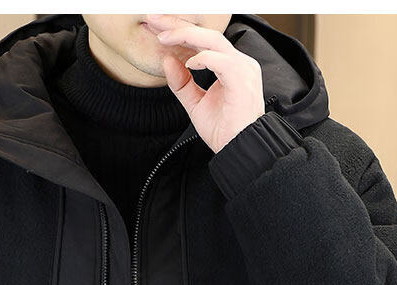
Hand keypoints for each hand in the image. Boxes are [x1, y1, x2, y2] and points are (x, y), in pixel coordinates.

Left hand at [147, 13, 264, 152]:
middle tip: (153, 20)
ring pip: (213, 41)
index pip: (204, 41)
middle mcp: (239, 63)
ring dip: (185, 35)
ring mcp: (243, 69)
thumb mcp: (196, 105)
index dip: (179, 32)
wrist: (239, 151)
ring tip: (163, 37)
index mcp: (231, 67)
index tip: (156, 29)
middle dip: (178, 25)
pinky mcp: (242, 80)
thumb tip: (167, 61)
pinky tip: (188, 63)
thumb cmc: (224, 132)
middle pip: (207, 34)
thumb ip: (182, 84)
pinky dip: (203, 58)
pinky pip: (221, 60)